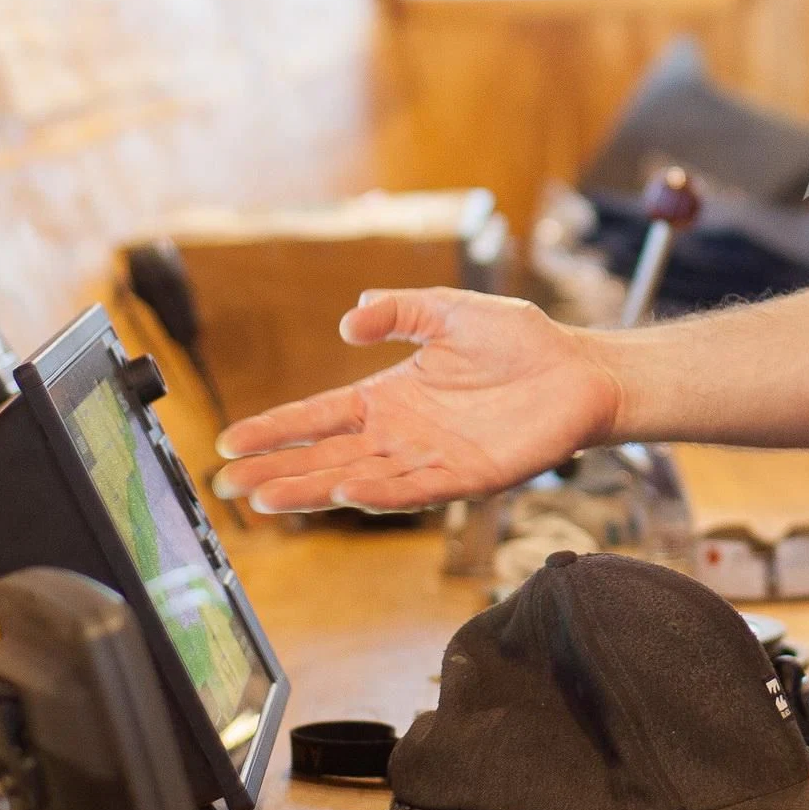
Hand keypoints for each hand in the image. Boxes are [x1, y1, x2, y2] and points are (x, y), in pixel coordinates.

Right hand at [209, 289, 620, 511]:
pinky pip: (416, 489)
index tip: (230, 442)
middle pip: (326, 456)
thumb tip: (348, 319)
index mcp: (389, 397)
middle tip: (229, 487)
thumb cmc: (519, 341)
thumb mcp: (449, 310)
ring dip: (315, 490)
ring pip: (360, 479)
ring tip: (270, 499)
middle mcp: (401, 434)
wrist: (580, 370)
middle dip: (277, 471)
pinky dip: (381, 492)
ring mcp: (431, 459)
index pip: (319, 416)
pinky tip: (346, 492)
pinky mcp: (468, 477)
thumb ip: (400, 311)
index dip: (276, 428)